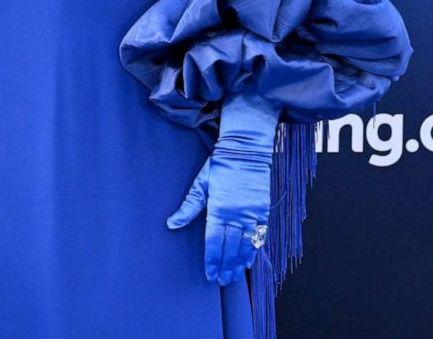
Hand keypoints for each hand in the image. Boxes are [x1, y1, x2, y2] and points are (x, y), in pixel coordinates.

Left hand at [167, 91, 278, 284]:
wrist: (246, 151)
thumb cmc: (219, 166)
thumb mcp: (200, 184)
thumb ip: (187, 207)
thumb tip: (171, 224)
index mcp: (218, 209)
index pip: (213, 242)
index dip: (211, 260)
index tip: (209, 273)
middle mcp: (236, 215)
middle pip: (230, 248)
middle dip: (225, 266)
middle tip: (221, 280)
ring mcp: (252, 214)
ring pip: (245, 245)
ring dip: (239, 263)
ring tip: (233, 276)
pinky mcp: (262, 211)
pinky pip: (258, 236)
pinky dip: (254, 250)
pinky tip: (249, 261)